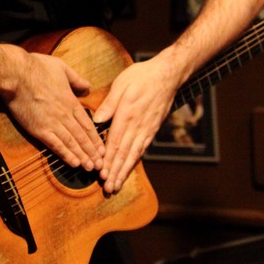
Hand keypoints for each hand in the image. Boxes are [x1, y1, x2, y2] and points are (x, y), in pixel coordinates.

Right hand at [5, 53, 104, 170]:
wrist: (16, 74)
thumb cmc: (37, 67)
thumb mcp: (62, 68)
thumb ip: (77, 79)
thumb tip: (88, 87)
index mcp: (71, 101)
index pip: (87, 123)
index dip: (96, 138)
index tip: (102, 148)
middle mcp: (65, 115)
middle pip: (82, 136)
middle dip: (93, 152)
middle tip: (100, 164)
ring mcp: (52, 123)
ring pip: (72, 143)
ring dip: (83, 156)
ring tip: (91, 167)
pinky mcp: (39, 129)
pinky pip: (56, 145)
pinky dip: (66, 155)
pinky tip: (74, 163)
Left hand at [93, 57, 178, 192]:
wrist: (167, 74)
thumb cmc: (141, 76)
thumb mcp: (122, 84)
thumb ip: (109, 104)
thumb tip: (96, 120)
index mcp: (127, 114)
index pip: (115, 142)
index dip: (108, 161)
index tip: (101, 174)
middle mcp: (137, 125)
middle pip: (124, 153)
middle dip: (115, 172)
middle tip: (108, 188)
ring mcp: (147, 129)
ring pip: (134, 154)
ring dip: (124, 171)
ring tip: (117, 185)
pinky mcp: (153, 129)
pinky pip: (143, 148)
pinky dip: (135, 161)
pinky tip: (129, 169)